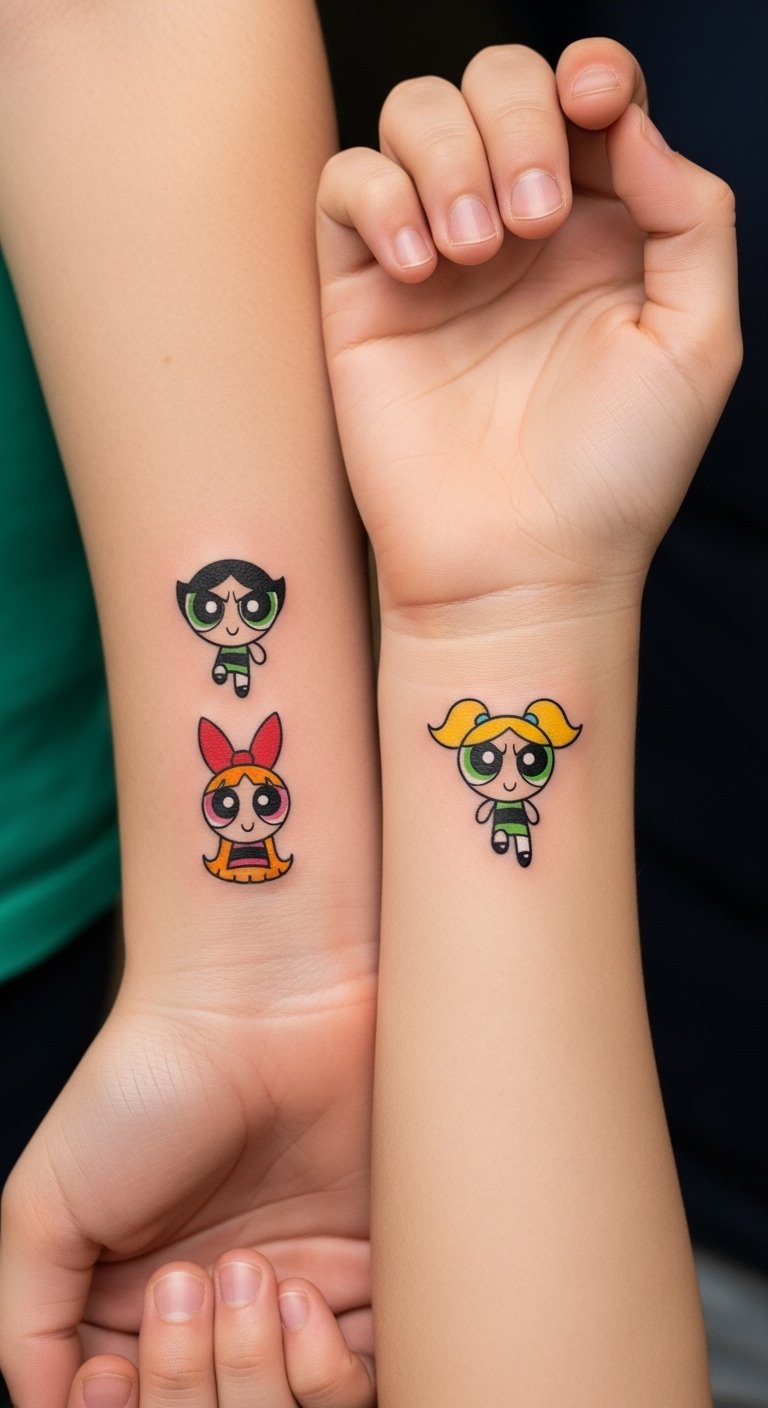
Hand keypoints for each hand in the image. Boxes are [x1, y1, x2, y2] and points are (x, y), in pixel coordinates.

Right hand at [0, 977, 373, 1406]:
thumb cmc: (144, 1087)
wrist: (260, 1003)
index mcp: (136, 1309)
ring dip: (255, 1378)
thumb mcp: (46, 1206)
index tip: (113, 1370)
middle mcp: (220, 1317)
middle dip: (189, 1387)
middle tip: (182, 1284)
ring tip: (245, 1275)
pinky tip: (300, 1293)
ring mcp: (298, 1299)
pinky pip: (362, 1384)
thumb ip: (30, 1326)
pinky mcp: (371, 1276)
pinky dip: (326, 1370)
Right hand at [317, 39, 739, 613]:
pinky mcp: (362, 295)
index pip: (586, 97)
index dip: (589, 71)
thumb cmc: (615, 474)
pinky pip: (346, 187)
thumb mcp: (697, 342)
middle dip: (516, 118)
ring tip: (473, 253)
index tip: (591, 103)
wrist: (519, 568)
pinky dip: (378, 199)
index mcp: (603, 229)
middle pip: (497, 81)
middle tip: (533, 219)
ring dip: (448, 157)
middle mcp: (518, 229)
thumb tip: (628, 121)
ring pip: (416, 115)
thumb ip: (690, 215)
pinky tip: (419, 268)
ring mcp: (436, 257)